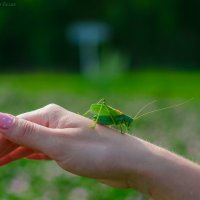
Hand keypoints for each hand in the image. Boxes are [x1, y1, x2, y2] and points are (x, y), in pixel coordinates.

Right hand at [0, 104, 146, 187]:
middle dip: (4, 145)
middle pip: (21, 132)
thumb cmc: (97, 151)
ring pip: (32, 141)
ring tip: (0, 161)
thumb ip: (29, 133)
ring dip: (14, 151)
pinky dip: (30, 154)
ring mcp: (62, 134)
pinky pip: (43, 149)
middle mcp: (55, 122)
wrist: (127, 161)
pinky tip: (23, 157)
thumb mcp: (59, 144)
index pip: (15, 124)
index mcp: (51, 116)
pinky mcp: (69, 147)